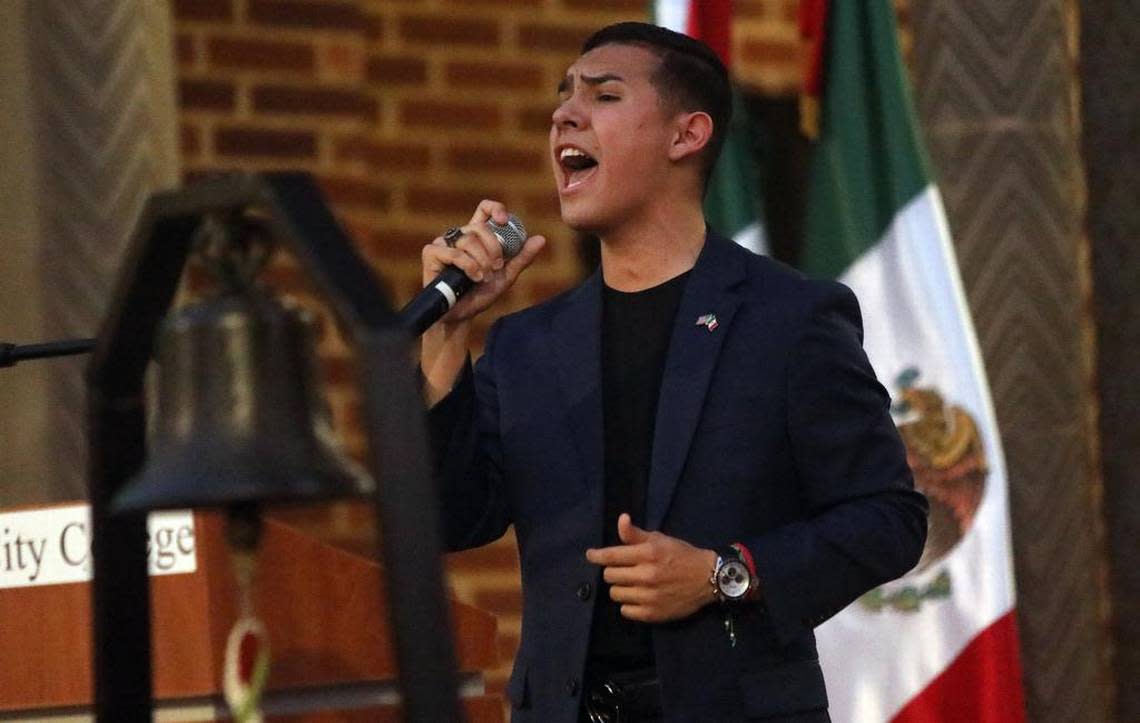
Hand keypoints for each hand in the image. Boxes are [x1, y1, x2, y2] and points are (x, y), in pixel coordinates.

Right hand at [420, 199, 545, 326]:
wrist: (462, 315)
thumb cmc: (480, 295)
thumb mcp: (506, 276)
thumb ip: (521, 258)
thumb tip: (541, 239)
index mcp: (477, 237)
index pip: (484, 210)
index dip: (495, 209)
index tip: (504, 221)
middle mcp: (460, 236)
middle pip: (479, 226)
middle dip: (493, 248)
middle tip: (497, 267)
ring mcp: (444, 243)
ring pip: (468, 240)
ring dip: (481, 261)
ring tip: (483, 277)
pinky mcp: (431, 253)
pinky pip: (453, 252)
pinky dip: (467, 266)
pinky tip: (472, 278)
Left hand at [585, 513, 716, 622]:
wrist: (707, 579)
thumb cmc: (681, 555)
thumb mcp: (660, 539)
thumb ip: (636, 533)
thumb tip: (621, 519)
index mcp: (647, 554)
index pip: (611, 556)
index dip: (596, 556)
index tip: (591, 555)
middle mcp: (646, 575)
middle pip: (609, 576)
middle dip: (613, 571)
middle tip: (623, 569)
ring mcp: (649, 596)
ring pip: (615, 594)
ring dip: (620, 588)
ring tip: (632, 584)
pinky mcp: (652, 613)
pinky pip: (625, 611)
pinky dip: (628, 604)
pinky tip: (638, 597)